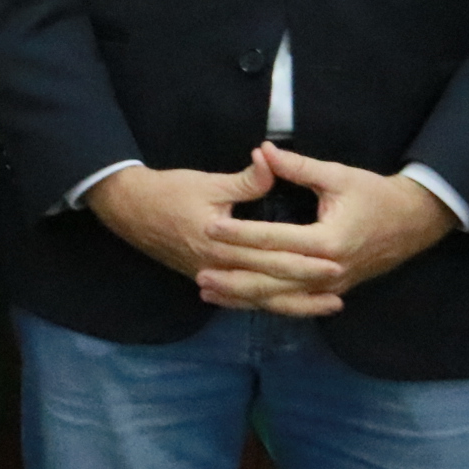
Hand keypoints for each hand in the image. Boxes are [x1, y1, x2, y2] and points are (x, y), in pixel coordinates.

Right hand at [83, 152, 347, 314]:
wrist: (127, 208)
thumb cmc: (168, 192)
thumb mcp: (207, 182)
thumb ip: (245, 180)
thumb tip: (271, 162)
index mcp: (220, 242)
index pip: (270, 256)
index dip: (303, 260)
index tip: (336, 260)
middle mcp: (217, 267)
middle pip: (270, 282)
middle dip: (308, 285)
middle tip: (341, 283)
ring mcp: (210, 276)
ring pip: (259, 298)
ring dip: (294, 303)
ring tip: (327, 306)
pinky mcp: (205, 278)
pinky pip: (243, 299)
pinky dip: (268, 304)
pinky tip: (288, 306)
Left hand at [196, 142, 456, 316]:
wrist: (415, 222)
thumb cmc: (375, 195)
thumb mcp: (337, 175)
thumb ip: (297, 166)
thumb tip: (263, 150)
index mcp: (328, 239)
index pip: (274, 239)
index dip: (240, 234)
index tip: (209, 227)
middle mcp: (329, 269)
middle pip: (273, 277)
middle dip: (234, 274)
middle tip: (199, 270)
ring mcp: (332, 284)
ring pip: (281, 297)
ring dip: (244, 295)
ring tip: (208, 291)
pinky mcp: (333, 289)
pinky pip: (294, 302)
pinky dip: (266, 302)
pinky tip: (239, 302)